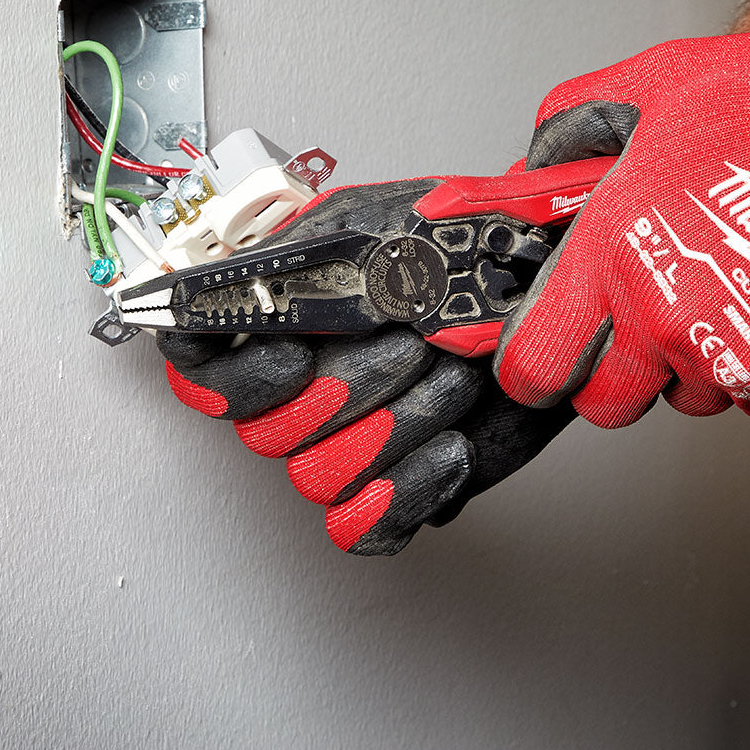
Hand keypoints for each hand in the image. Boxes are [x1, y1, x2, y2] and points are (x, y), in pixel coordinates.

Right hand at [159, 174, 576, 553]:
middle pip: (266, 433)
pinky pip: (363, 527)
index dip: (234, 377)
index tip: (296, 352)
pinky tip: (452, 445)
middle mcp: (308, 386)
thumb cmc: (467, 244)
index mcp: (286, 321)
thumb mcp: (378, 222)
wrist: (548, 288)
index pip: (201, 371)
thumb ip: (300, 253)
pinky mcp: (399, 485)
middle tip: (413, 342)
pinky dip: (406, 493)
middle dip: (350, 387)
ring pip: (319, 477)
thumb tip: (227, 286)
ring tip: (453, 377)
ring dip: (394, 427)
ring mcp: (350, 440)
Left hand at [494, 25, 749, 426]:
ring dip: (688, 360)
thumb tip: (535, 167)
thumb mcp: (665, 82)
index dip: (530, 362)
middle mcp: (670, 321)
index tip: (538, 351)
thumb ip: (577, 123)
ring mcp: (738, 363)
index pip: (534, 364)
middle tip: (635, 316)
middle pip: (604, 402)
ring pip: (682, 398)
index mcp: (619, 253)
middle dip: (610, 368)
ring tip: (723, 286)